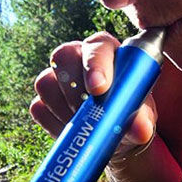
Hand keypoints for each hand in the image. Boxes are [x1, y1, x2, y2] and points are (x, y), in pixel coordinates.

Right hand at [30, 31, 156, 157]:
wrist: (113, 135)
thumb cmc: (131, 115)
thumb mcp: (141, 117)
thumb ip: (142, 119)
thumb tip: (140, 130)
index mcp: (107, 52)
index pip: (97, 46)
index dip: (95, 64)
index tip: (99, 89)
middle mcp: (78, 58)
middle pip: (63, 56)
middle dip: (75, 88)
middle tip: (90, 114)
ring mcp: (56, 78)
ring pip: (47, 84)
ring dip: (66, 110)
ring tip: (88, 126)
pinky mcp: (42, 101)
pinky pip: (39, 109)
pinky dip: (55, 125)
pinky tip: (74, 133)